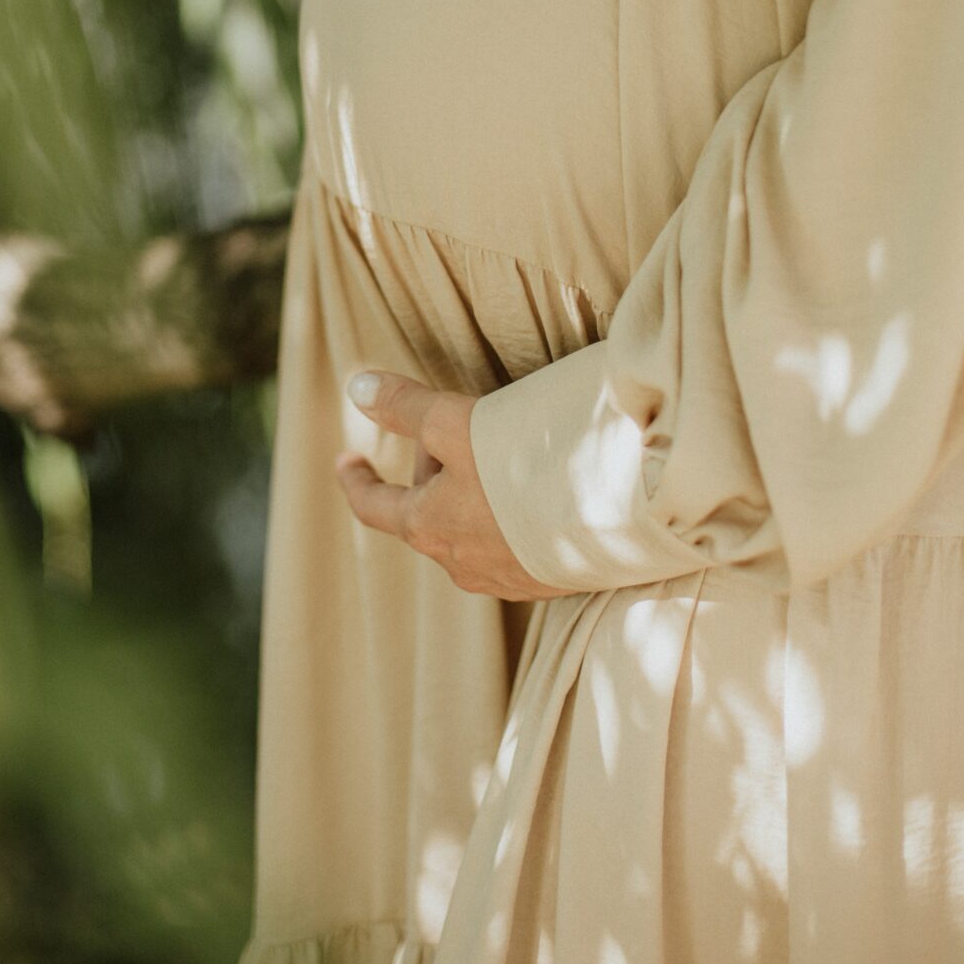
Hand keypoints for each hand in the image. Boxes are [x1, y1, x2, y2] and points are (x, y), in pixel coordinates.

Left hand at [335, 369, 566, 600]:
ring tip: (502, 456)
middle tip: (460, 425)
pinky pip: (515, 541)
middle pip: (428, 510)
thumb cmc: (524, 468)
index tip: (347, 460)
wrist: (616, 515)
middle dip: (432, 469)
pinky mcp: (552, 576)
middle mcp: (462, 564)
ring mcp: (509, 576)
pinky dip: (511, 514)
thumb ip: (406, 406)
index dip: (357, 480)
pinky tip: (542, 489)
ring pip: (472, 527)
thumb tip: (356, 387)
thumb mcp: (455, 422)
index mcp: (429, 526)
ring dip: (474, 494)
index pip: (375, 507)